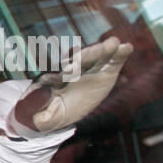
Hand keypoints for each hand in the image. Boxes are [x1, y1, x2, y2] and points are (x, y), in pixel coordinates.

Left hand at [11, 37, 132, 136]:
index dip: (59, 73)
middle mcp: (70, 70)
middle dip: (84, 56)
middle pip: (76, 61)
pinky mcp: (104, 72)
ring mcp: (88, 69)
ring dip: (103, 50)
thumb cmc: (50, 113)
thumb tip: (35, 117)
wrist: (62, 109)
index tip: (65, 72)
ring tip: (113, 43)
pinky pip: (112, 62)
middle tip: (93, 51)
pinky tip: (126, 47)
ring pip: (95, 58)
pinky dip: (119, 55)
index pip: (55, 74)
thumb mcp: (44, 119)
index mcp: (52, 80)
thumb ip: (41, 118)